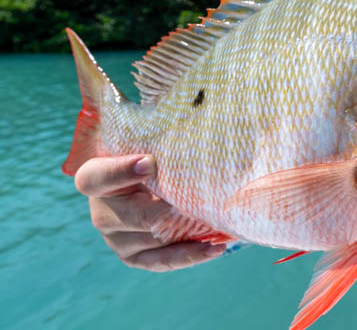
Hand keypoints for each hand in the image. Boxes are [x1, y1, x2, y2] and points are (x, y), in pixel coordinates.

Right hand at [74, 154, 224, 270]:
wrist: (155, 183)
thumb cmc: (155, 156)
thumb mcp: (151, 146)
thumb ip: (159, 145)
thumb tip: (183, 136)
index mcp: (95, 178)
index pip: (96, 178)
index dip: (121, 171)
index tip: (150, 162)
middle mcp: (100, 212)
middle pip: (136, 216)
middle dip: (172, 210)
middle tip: (205, 202)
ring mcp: (115, 239)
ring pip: (154, 239)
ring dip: (188, 232)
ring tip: (221, 221)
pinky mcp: (134, 257)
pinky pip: (161, 261)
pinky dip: (191, 255)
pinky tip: (216, 247)